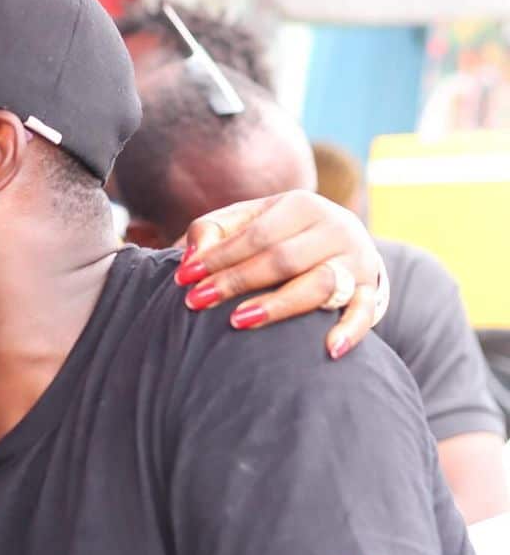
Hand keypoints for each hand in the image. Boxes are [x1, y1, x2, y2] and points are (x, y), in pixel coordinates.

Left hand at [175, 191, 384, 358]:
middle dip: (235, 282)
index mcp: (302, 206)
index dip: (218, 257)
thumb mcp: (250, 220)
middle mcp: (334, 229)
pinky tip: (329, 349)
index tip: (184, 278)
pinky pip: (366, 313)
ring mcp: (355, 260)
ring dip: (278, 305)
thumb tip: (190, 258)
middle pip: (282, 260)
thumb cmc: (280, 233)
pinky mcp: (371, 290)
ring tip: (238, 321)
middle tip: (196, 302)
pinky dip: (350, 331)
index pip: (256, 235)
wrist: (341, 240)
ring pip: (319, 284)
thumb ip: (214, 231)